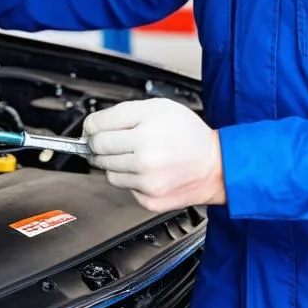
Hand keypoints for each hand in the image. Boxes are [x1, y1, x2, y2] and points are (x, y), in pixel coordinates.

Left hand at [83, 98, 225, 212]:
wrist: (216, 166)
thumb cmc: (189, 134)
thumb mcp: (159, 107)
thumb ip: (122, 112)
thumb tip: (91, 126)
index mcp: (147, 130)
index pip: (97, 127)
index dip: (92, 126)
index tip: (93, 128)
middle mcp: (145, 157)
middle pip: (98, 149)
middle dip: (100, 143)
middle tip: (114, 140)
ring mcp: (146, 182)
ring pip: (107, 171)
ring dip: (115, 162)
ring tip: (136, 154)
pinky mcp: (149, 200)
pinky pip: (123, 187)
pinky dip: (130, 178)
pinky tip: (146, 170)